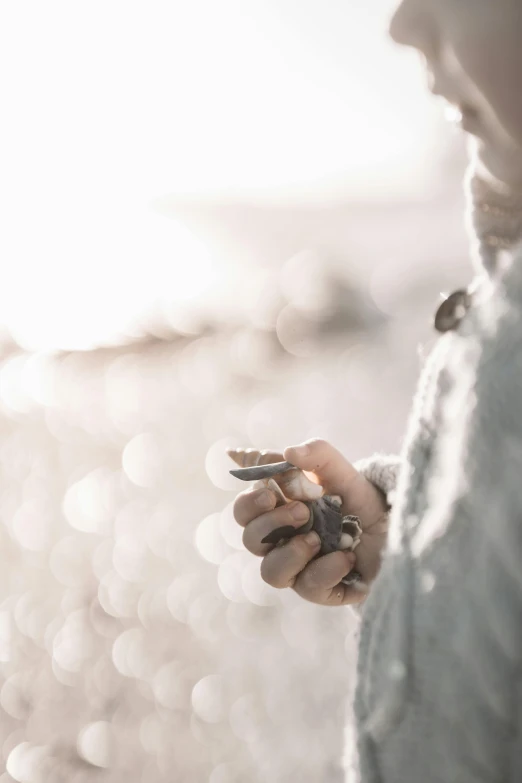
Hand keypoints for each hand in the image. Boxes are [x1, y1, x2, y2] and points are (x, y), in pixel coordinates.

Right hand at [232, 439, 389, 605]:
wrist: (391, 526)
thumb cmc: (355, 497)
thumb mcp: (340, 469)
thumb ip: (316, 453)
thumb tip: (288, 452)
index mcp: (275, 510)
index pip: (244, 510)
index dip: (249, 503)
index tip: (271, 492)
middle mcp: (279, 541)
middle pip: (251, 540)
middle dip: (271, 525)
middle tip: (302, 512)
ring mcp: (297, 567)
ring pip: (271, 573)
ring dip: (290, 554)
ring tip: (316, 539)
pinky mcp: (319, 590)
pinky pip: (309, 587)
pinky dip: (327, 570)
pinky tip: (346, 556)